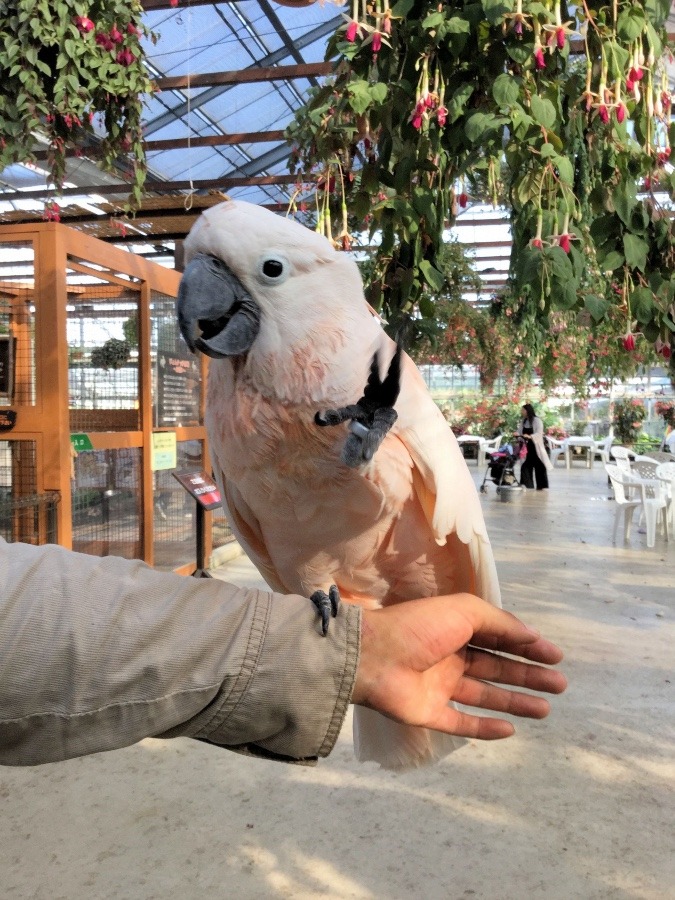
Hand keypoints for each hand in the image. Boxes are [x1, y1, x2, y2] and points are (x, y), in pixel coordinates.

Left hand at [353, 594, 565, 739]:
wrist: (373, 657)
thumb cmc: (420, 627)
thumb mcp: (464, 612)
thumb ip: (500, 623)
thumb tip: (532, 634)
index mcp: (456, 630)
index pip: (498, 639)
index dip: (527, 647)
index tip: (556, 657)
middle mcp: (449, 657)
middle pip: (497, 668)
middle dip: (528, 676)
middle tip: (560, 685)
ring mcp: (439, 687)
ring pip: (484, 696)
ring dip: (515, 702)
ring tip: (546, 708)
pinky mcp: (428, 713)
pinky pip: (461, 723)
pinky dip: (485, 727)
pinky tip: (510, 729)